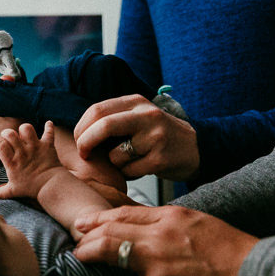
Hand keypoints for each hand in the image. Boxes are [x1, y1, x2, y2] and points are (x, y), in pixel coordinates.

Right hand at [0, 121, 63, 199]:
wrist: (51, 187)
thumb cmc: (30, 189)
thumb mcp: (12, 191)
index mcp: (12, 162)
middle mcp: (22, 152)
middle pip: (10, 133)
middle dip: (6, 133)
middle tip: (8, 138)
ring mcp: (35, 147)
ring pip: (27, 128)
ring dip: (24, 130)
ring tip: (24, 135)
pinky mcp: (47, 146)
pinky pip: (49, 132)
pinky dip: (49, 127)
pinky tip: (48, 124)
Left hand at [72, 205, 257, 275]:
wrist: (253, 270)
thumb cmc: (231, 249)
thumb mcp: (199, 222)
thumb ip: (172, 222)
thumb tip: (150, 228)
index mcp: (170, 216)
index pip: (125, 212)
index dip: (100, 217)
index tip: (84, 223)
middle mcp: (160, 233)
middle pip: (111, 228)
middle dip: (88, 235)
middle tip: (77, 243)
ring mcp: (159, 260)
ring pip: (110, 249)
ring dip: (90, 254)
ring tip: (80, 259)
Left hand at [74, 95, 198, 179]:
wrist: (196, 148)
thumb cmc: (158, 135)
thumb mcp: (138, 116)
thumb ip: (113, 118)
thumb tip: (78, 131)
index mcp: (136, 102)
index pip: (97, 110)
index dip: (81, 127)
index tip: (78, 140)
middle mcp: (146, 116)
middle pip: (103, 126)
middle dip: (85, 142)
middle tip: (83, 153)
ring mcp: (155, 137)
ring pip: (115, 155)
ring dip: (114, 163)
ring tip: (128, 161)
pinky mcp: (160, 159)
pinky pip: (129, 171)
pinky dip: (128, 173)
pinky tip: (141, 168)